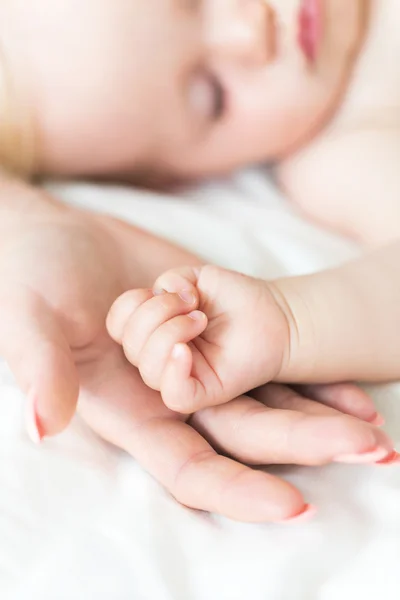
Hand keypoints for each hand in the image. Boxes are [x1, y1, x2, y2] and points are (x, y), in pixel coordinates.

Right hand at [0, 185, 393, 523]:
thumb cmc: (30, 275)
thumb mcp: (27, 316)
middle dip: (305, 446)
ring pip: (265, 402)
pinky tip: (351, 388)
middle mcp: (167, 397)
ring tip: (375, 431)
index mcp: (126, 410)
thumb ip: (39, 367)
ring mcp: (196, 362)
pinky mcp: (213, 328)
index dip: (238, 490)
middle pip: (245, 436)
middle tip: (368, 452)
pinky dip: (309, 375)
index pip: (188, 467)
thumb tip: (44, 424)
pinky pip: (266, 360)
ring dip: (319, 417)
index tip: (293, 506)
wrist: (56, 235)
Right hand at [107, 264, 290, 412]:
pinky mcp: (202, 393)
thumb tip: (158, 295)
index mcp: (151, 329)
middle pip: (129, 345)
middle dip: (156, 313)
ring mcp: (180, 376)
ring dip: (170, 332)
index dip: (130, 304)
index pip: (117, 324)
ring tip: (199, 318)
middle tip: (193, 303)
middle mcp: (159, 356)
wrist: (275, 315)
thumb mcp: (195, 278)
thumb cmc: (234, 298)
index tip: (168, 290)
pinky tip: (185, 350)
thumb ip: (170, 281)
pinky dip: (174, 371)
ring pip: (148, 369)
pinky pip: (173, 394)